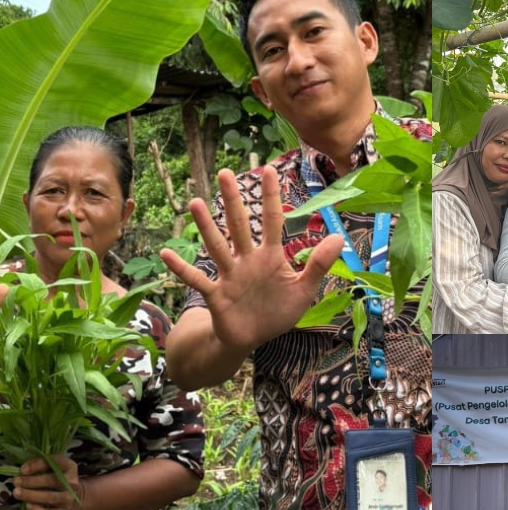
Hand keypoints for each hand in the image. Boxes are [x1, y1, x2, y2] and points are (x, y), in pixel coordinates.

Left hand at [13, 455, 83, 509]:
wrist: (76, 499)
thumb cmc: (59, 481)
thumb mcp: (56, 469)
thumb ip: (42, 467)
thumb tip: (23, 471)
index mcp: (70, 467)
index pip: (56, 462)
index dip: (38, 464)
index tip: (23, 469)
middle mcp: (72, 482)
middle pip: (52, 480)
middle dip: (31, 481)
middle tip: (16, 481)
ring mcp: (69, 499)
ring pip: (50, 497)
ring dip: (31, 495)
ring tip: (17, 492)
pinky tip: (27, 505)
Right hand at [160, 166, 344, 353]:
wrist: (252, 339)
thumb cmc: (277, 311)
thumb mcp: (304, 290)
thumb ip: (318, 264)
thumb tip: (339, 237)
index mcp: (270, 257)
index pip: (272, 221)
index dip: (271, 197)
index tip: (270, 169)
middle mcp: (247, 260)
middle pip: (239, 225)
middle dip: (232, 200)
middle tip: (225, 172)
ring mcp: (229, 276)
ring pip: (217, 247)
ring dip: (206, 227)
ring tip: (194, 202)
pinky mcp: (216, 295)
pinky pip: (196, 279)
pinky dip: (181, 268)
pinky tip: (165, 253)